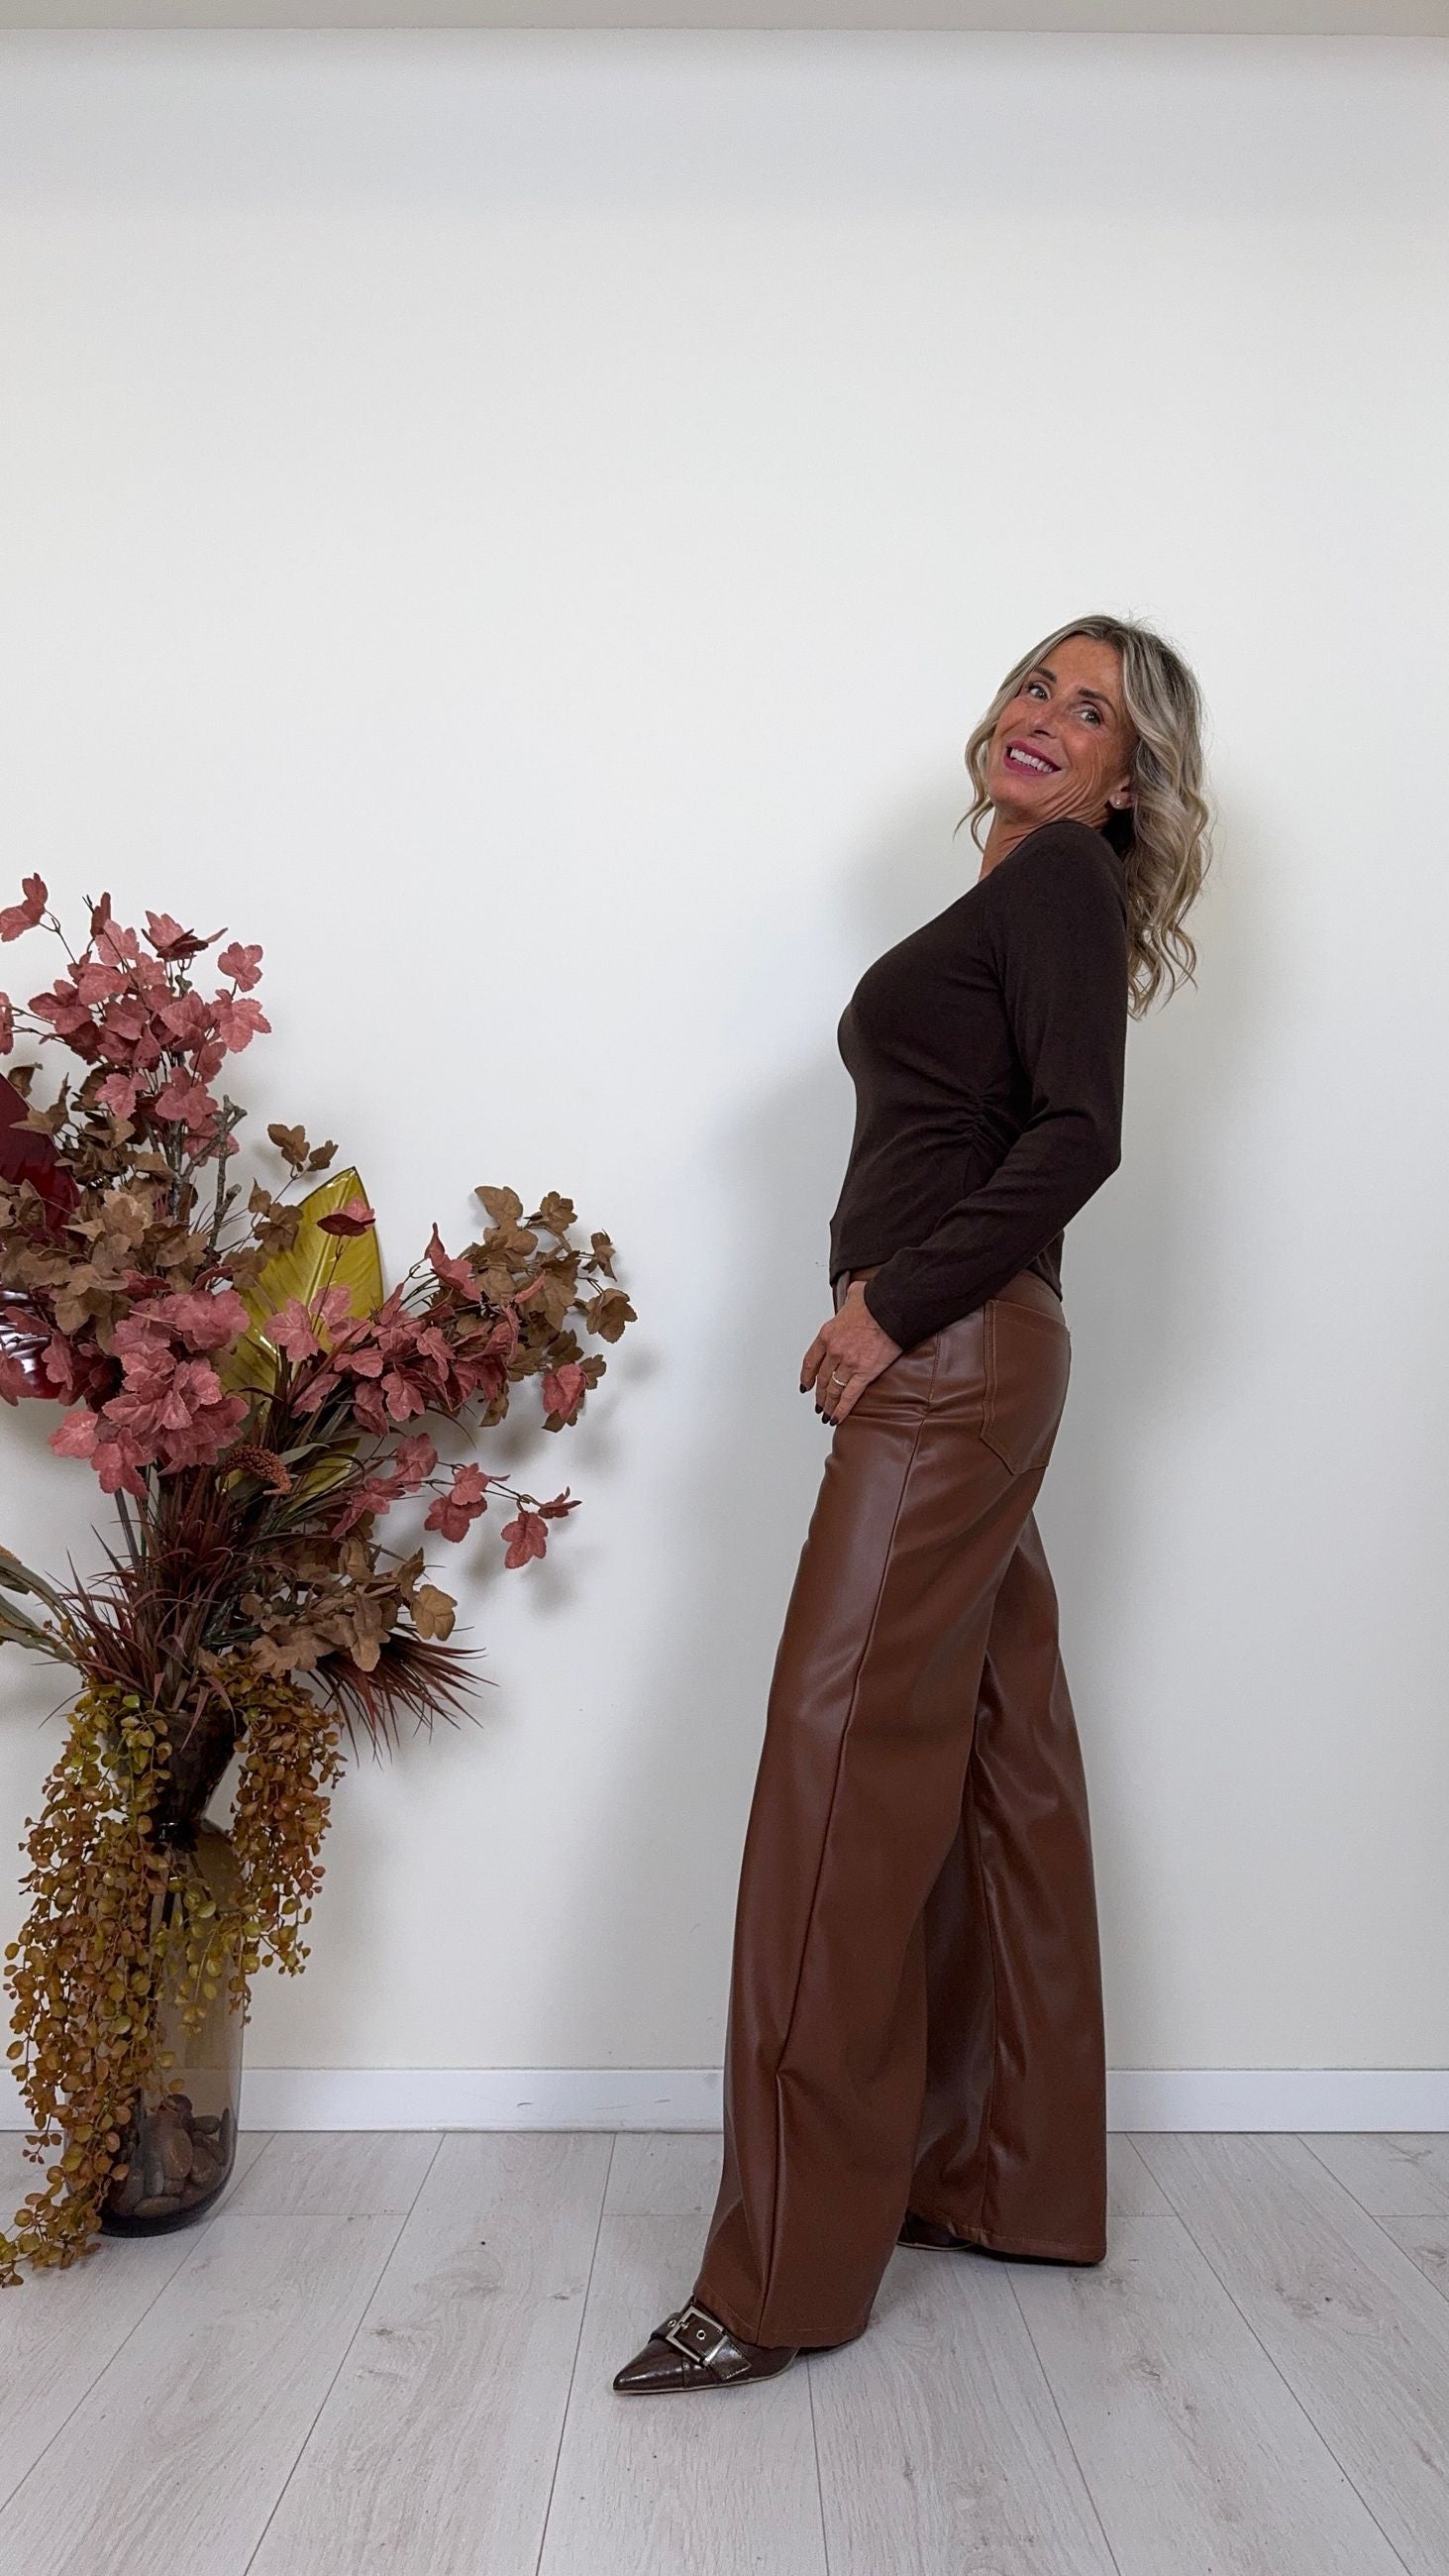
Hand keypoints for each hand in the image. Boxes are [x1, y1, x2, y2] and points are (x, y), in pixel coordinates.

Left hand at [800, 1282, 902, 1424]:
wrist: (891, 1309)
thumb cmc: (876, 1301)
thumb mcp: (855, 1295)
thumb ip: (849, 1300)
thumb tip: (855, 1293)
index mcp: (828, 1334)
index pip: (811, 1360)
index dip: (806, 1375)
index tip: (805, 1384)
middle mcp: (835, 1351)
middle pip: (821, 1378)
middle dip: (818, 1394)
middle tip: (817, 1402)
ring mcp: (848, 1364)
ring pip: (833, 1390)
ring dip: (828, 1404)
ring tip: (826, 1413)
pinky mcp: (864, 1373)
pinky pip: (850, 1396)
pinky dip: (842, 1409)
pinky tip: (836, 1417)